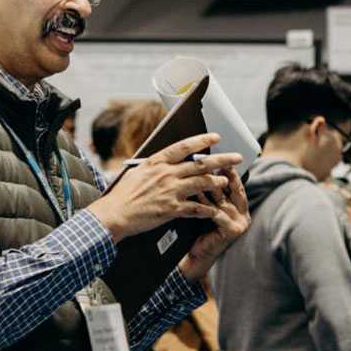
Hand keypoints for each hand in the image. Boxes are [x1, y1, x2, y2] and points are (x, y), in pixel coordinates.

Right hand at [89, 133, 241, 242]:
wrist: (114, 214)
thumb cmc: (123, 194)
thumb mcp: (138, 172)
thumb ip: (155, 165)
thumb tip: (166, 160)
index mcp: (157, 162)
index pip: (184, 147)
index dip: (202, 140)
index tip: (216, 137)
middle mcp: (166, 174)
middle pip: (200, 164)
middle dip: (222, 160)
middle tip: (236, 158)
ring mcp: (170, 191)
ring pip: (202, 183)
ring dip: (217, 182)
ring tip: (225, 181)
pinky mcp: (172, 209)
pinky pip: (196, 207)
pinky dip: (207, 209)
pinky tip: (215, 209)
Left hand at [178, 166, 250, 281]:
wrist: (197, 257)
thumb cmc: (200, 232)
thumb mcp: (209, 209)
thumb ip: (212, 194)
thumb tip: (207, 169)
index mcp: (241, 208)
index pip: (235, 185)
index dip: (228, 171)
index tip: (219, 157)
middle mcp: (244, 214)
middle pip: (233, 189)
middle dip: (222, 174)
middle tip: (212, 161)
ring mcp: (241, 223)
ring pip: (223, 200)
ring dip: (209, 186)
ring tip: (198, 174)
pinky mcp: (233, 230)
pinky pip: (217, 213)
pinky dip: (205, 203)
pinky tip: (194, 195)